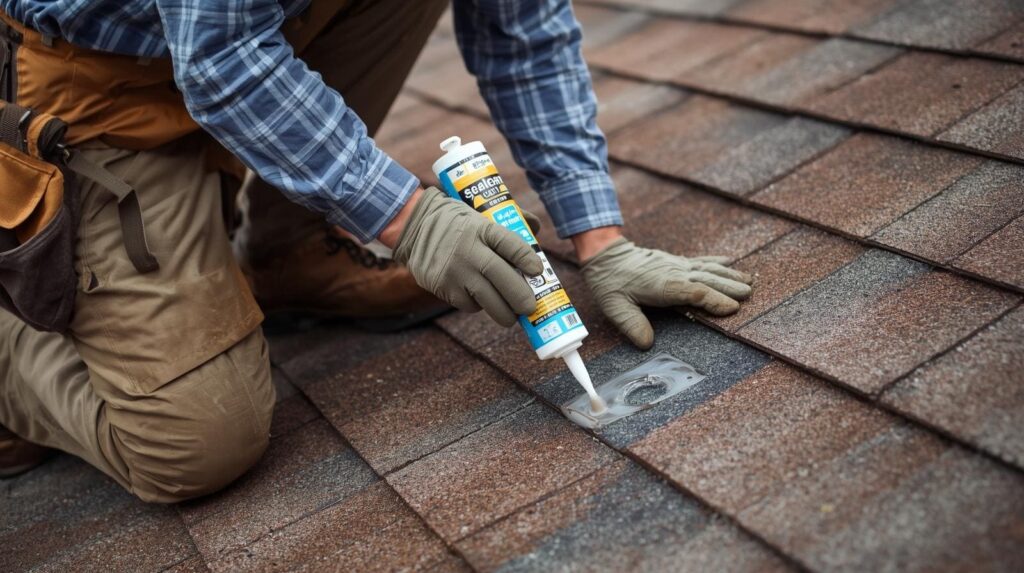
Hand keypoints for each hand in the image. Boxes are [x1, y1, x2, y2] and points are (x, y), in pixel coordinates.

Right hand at [393, 187, 543, 326]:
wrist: (416, 227)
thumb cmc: (460, 223)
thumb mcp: (482, 214)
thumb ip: (510, 220)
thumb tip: (536, 228)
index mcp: (483, 228)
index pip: (510, 243)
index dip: (526, 259)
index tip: (538, 271)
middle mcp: (468, 249)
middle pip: (500, 276)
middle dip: (520, 297)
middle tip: (530, 308)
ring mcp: (454, 270)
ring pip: (486, 298)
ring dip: (504, 312)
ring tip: (512, 316)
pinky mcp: (442, 286)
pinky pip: (468, 304)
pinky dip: (479, 306)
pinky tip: (481, 299)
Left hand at [581, 238, 751, 348]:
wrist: (606, 255)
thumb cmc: (610, 282)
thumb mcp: (615, 307)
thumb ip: (632, 324)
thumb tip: (646, 344)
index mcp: (663, 285)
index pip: (694, 292)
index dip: (714, 300)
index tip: (732, 308)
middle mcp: (674, 273)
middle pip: (707, 280)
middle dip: (729, 287)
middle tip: (750, 295)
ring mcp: (676, 265)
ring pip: (707, 269)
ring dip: (728, 274)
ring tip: (749, 281)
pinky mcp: (674, 262)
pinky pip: (699, 261)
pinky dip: (716, 261)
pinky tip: (730, 261)